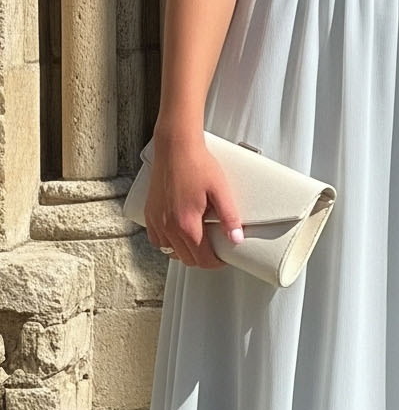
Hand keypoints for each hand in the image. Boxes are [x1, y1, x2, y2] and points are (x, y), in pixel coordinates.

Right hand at [145, 129, 244, 269]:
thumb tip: (236, 239)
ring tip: (198, 243)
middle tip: (214, 250)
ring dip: (185, 252)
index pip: (202, 258)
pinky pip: (157, 240)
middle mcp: (168, 226)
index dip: (215, 262)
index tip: (223, 257)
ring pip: (170, 252)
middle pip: (186, 259)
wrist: (175, 147)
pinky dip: (168, 243)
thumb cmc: (197, 164)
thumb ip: (229, 216)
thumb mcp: (220, 190)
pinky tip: (178, 235)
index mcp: (186, 224)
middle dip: (202, 259)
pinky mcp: (150, 213)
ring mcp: (156, 221)